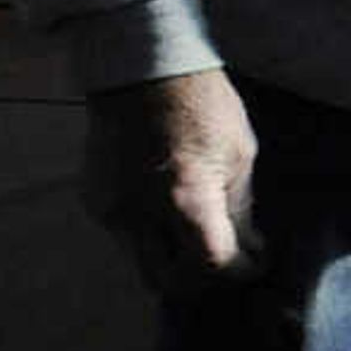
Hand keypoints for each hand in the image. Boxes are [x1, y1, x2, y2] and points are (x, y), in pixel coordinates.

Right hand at [82, 68, 263, 293]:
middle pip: (166, 280)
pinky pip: (126, 238)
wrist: (143, 70)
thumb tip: (249, 250)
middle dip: (201, 279)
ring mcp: (109, 209)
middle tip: (228, 260)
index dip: (238, 272)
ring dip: (175, 259)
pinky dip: (153, 236)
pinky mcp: (94, 202)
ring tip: (202, 233)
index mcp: (183, 197)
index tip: (256, 262)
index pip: (209, 264)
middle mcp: (138, 213)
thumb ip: (238, 210)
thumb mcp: (238, 155)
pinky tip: (171, 212)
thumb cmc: (202, 105)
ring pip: (143, 262)